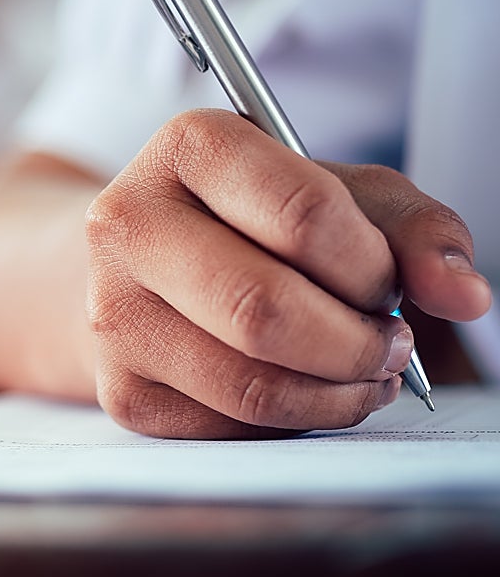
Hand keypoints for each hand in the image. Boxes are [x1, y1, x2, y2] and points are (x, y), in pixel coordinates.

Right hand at [84, 109, 491, 437]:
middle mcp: (127, 224)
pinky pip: (231, 429)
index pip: (303, 215)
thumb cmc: (249, 219)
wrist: (141, 263)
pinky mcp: (119, 388)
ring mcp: (113, 311)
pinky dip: (291, 420)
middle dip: (356, 343)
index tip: (384, 282)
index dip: (370, 265)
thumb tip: (463, 295)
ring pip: (251, 384)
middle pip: (264, 309)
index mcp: (187, 147)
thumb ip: (412, 227)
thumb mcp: (335, 192)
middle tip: (390, 345)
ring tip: (361, 372)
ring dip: (337, 392)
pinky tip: (302, 389)